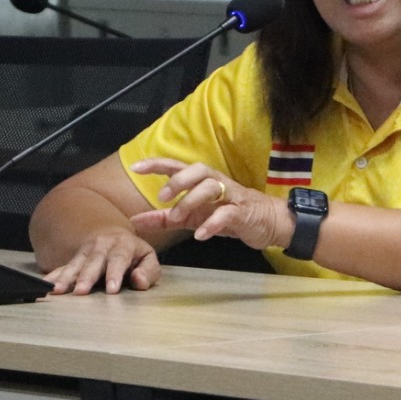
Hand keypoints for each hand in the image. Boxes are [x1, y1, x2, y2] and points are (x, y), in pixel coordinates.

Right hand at [41, 228, 161, 294]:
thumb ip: (148, 272)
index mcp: (123, 245)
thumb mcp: (148, 259)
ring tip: (57, 290)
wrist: (114, 236)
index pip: (119, 260)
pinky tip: (46, 285)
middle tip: (80, 292)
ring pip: (75, 264)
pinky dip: (54, 276)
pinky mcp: (75, 258)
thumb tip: (139, 281)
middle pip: (93, 262)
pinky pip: (63, 267)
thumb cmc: (134, 254)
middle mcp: (102, 246)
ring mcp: (86, 251)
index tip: (112, 290)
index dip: (115, 274)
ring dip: (65, 278)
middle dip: (86, 277)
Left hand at [130, 159, 295, 251]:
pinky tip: (200, 235)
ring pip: (211, 187)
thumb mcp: (192, 218)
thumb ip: (163, 219)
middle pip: (197, 170)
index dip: (157, 164)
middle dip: (177, 181)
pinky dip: (211, 224)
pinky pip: (227, 214)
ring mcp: (230, 196)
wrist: (267, 223)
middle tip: (162, 198)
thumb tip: (134, 221)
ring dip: (191, 201)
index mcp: (201, 181)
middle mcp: (216, 183)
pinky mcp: (243, 212)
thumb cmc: (227, 215)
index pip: (177, 166)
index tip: (136, 167)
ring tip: (177, 218)